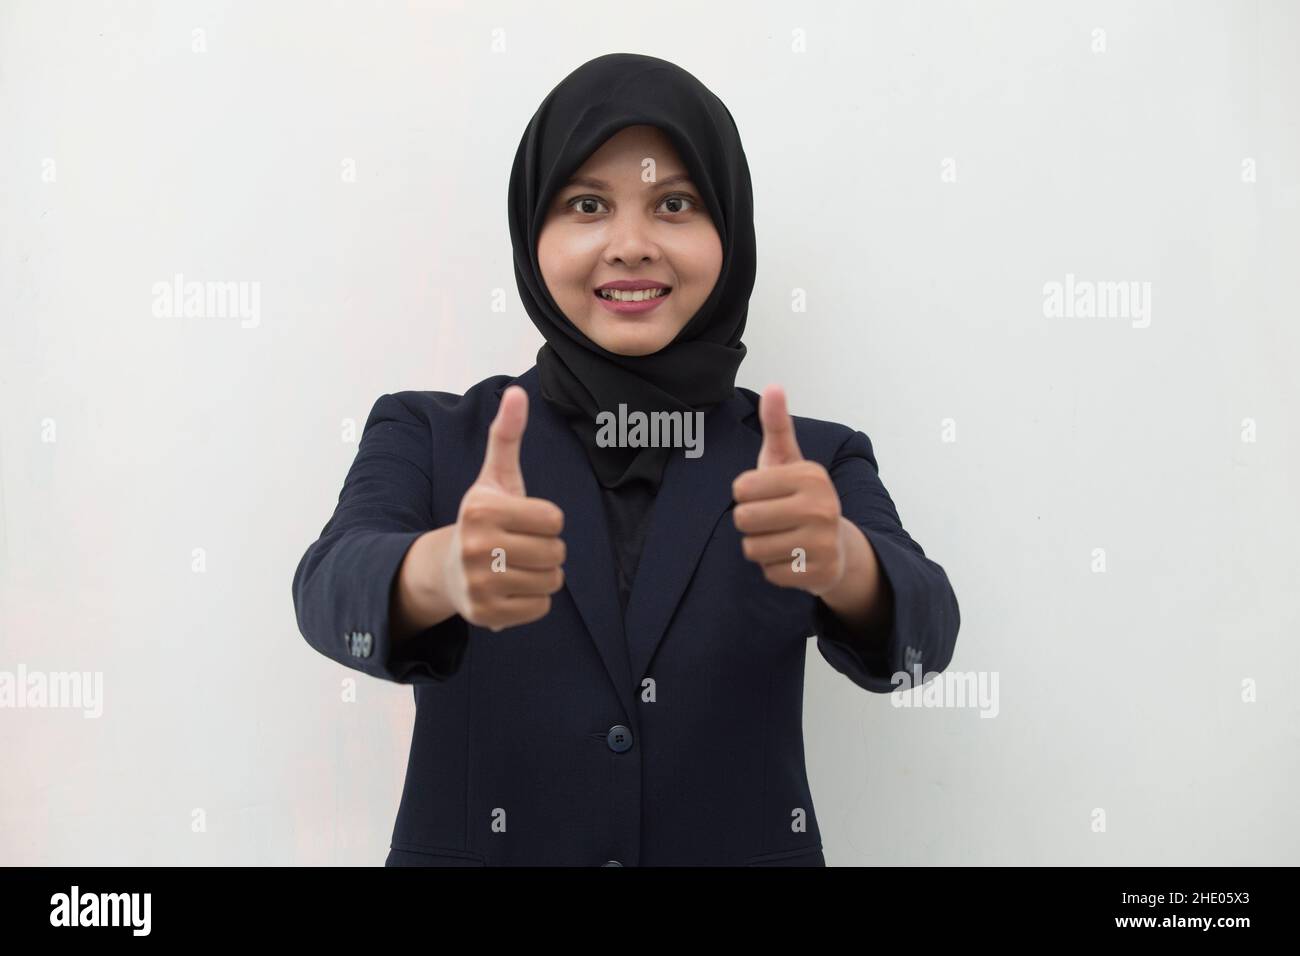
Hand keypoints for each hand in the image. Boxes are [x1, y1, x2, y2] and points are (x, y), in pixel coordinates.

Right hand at [443, 386, 565, 631]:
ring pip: (552, 581)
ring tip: (517, 567)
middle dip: (548, 550)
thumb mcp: (494, 477)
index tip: (523, 521)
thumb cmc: (483, 518)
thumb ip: (507, 435)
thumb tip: (517, 391)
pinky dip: (535, 601)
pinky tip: (512, 589)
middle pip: (556, 552)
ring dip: (544, 575)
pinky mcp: (485, 614)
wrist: (446, 569)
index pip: (554, 519)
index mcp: (482, 510)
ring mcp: (478, 584)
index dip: (546, 520)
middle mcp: (476, 547)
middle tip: (521, 547)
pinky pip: (541, 608)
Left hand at [731, 385, 847, 595]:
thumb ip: (777, 425)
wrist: (838, 545)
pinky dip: (774, 567)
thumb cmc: (801, 497)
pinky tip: (792, 557)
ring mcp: (822, 543)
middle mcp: (821, 507)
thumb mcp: (787, 459)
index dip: (746, 494)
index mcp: (810, 475)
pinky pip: (768, 572)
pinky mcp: (818, 574)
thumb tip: (773, 386)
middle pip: (743, 519)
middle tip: (771, 519)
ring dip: (759, 546)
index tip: (767, 494)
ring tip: (782, 537)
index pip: (741, 489)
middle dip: (750, 522)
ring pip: (752, 549)